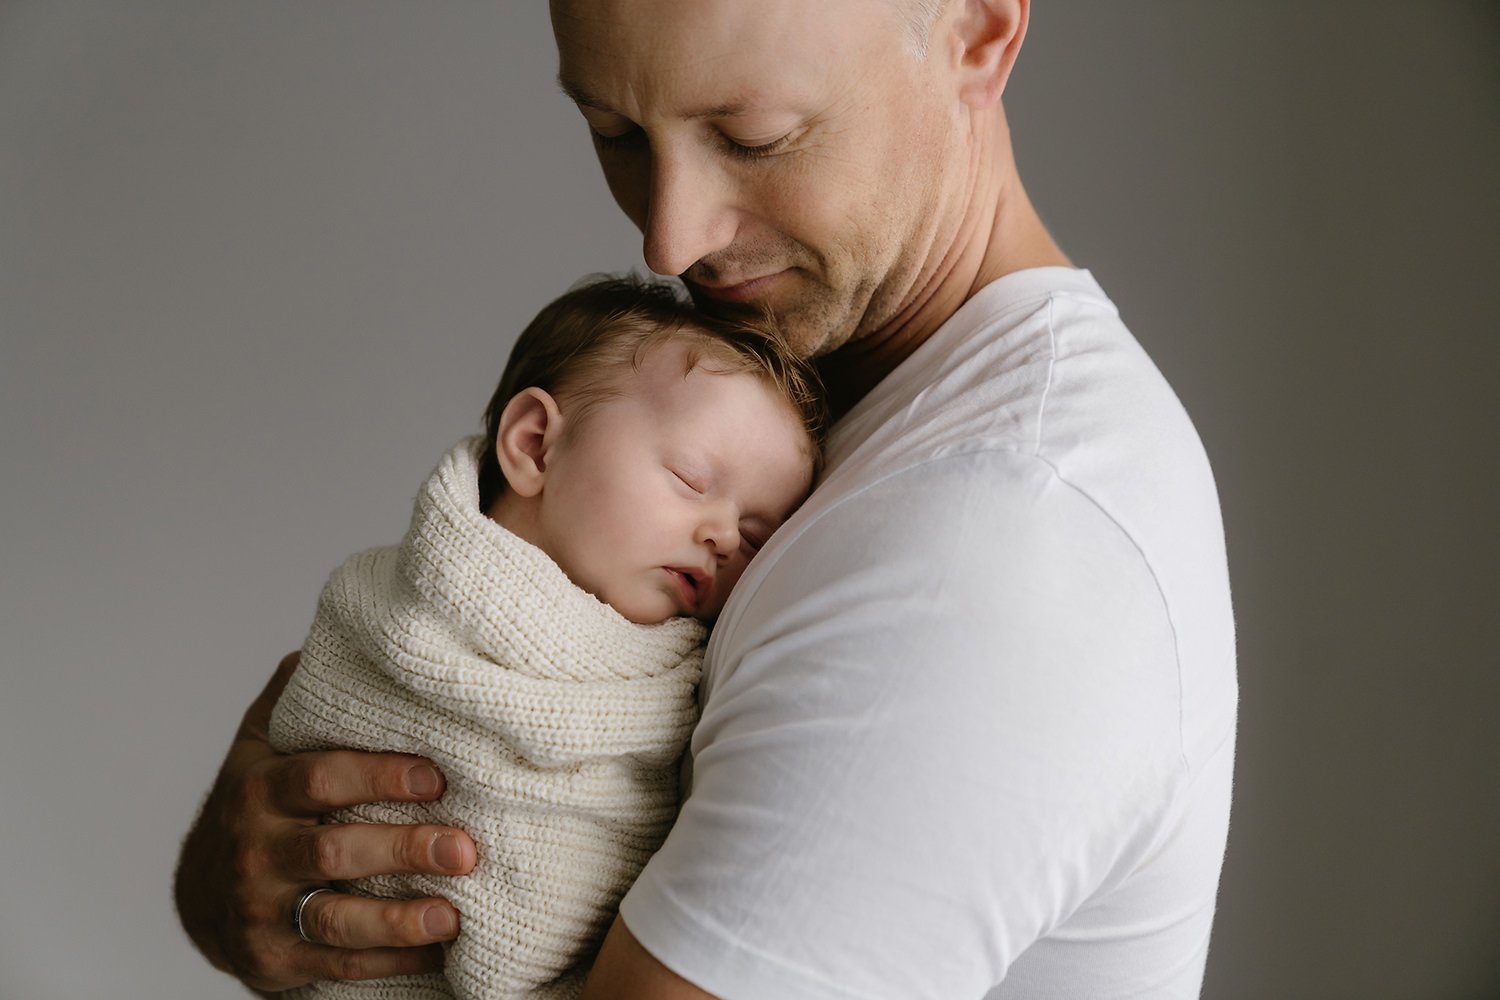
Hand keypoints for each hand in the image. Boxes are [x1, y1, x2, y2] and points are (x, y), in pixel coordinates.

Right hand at [173, 652, 478, 991]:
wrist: (201, 895)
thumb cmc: (255, 806)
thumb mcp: (260, 744)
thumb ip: (295, 697)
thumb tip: (336, 635)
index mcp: (259, 787)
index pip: (319, 777)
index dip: (378, 775)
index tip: (438, 775)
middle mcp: (255, 849)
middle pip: (334, 851)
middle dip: (404, 849)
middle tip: (466, 848)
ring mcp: (261, 909)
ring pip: (334, 919)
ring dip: (399, 919)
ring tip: (454, 914)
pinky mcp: (273, 961)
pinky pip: (338, 966)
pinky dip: (392, 961)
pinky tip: (440, 950)